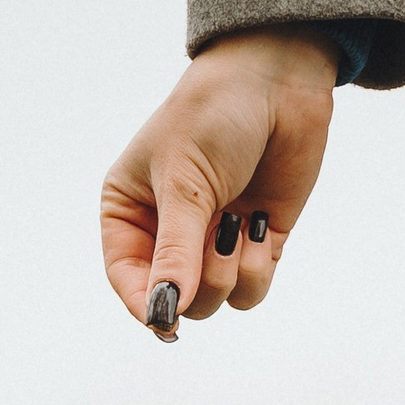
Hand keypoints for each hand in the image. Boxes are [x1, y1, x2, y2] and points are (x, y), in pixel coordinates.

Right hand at [99, 31, 335, 338]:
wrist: (277, 82)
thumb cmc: (214, 118)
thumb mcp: (185, 185)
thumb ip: (175, 252)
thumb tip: (164, 313)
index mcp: (129, 211)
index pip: (127, 278)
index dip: (145, 304)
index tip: (167, 321)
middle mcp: (168, 232)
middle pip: (175, 300)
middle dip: (199, 281)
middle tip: (218, 239)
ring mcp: (213, 239)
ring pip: (214, 300)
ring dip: (230, 272)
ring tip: (239, 224)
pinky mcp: (254, 242)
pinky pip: (250, 289)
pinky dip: (258, 267)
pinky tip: (261, 225)